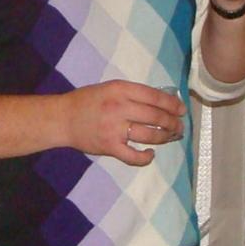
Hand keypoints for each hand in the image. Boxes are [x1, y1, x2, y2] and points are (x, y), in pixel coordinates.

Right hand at [63, 81, 185, 165]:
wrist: (63, 118)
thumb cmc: (88, 101)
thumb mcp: (110, 88)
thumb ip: (133, 94)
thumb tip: (162, 102)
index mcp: (121, 90)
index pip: (155, 97)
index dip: (172, 104)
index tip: (181, 110)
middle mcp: (120, 108)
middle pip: (156, 117)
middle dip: (173, 123)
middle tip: (179, 127)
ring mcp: (115, 129)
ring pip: (150, 135)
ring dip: (165, 138)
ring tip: (171, 137)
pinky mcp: (110, 147)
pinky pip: (133, 156)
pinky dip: (145, 157)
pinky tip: (150, 154)